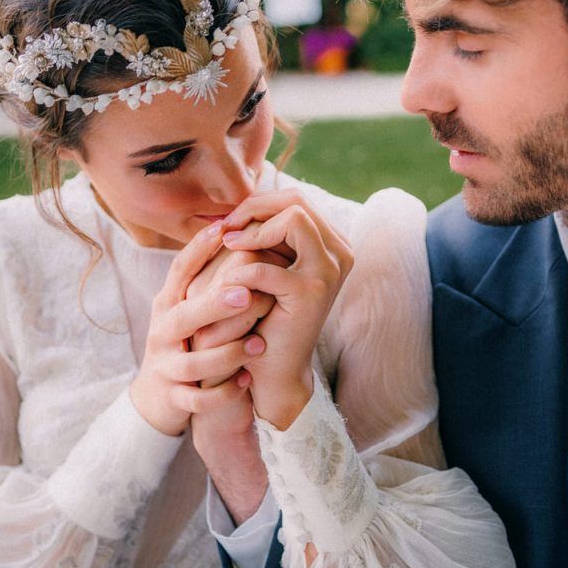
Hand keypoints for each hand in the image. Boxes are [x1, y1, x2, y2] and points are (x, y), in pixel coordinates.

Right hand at [129, 221, 267, 436]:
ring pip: (194, 363)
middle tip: (246, 294)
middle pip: (184, 317)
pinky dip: (224, 393)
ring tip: (259, 344)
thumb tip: (236, 226)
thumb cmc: (185, 340)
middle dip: (214, 305)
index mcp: (169, 304)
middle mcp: (163, 332)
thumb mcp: (189, 306)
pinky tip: (247, 380)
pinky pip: (198, 400)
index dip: (198, 250)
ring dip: (228, 353)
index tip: (224, 230)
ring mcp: (166, 367)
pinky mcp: (174, 398)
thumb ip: (209, 276)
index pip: (180, 272)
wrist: (158, 397)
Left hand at [218, 190, 353, 428]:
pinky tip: (226, 286)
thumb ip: (266, 233)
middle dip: (254, 210)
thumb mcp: (268, 265)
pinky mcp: (311, 293)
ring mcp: (330, 271)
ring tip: (228, 248)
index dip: (259, 203)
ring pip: (293, 218)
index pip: (296, 199)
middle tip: (226, 230)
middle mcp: (341, 252)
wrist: (273, 367)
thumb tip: (241, 201)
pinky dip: (240, 272)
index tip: (231, 222)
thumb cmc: (264, 314)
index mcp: (333, 243)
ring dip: (252, 232)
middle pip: (297, 201)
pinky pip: (266, 266)